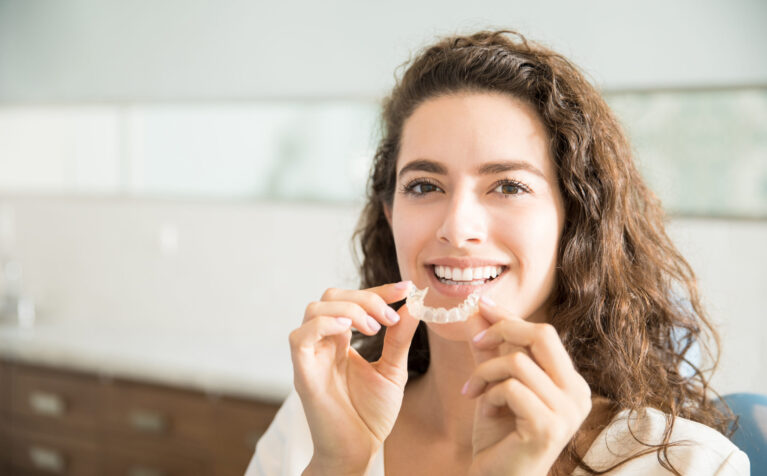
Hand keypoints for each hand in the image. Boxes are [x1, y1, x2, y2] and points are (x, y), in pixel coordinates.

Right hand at [289, 282, 419, 475]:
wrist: (359, 451)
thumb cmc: (370, 415)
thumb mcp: (392, 370)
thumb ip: (398, 339)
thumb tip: (412, 306)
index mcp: (341, 340)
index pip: (352, 300)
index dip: (378, 290)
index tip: (406, 289)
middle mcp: (322, 343)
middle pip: (331, 296)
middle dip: (365, 297)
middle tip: (390, 316)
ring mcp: (311, 356)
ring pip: (314, 309)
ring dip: (349, 309)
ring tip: (374, 328)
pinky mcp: (302, 373)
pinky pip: (300, 336)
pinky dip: (324, 324)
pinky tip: (349, 331)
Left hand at [464, 297, 591, 475]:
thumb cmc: (499, 436)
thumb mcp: (494, 384)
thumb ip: (490, 350)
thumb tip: (477, 310)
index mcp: (571, 382)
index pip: (544, 334)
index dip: (510, 317)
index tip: (481, 304)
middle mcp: (578, 394)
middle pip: (542, 334)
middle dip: (502, 330)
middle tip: (476, 343)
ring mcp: (568, 411)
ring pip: (518, 362)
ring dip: (486, 372)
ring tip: (474, 391)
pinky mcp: (549, 426)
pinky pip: (511, 388)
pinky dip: (489, 394)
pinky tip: (485, 411)